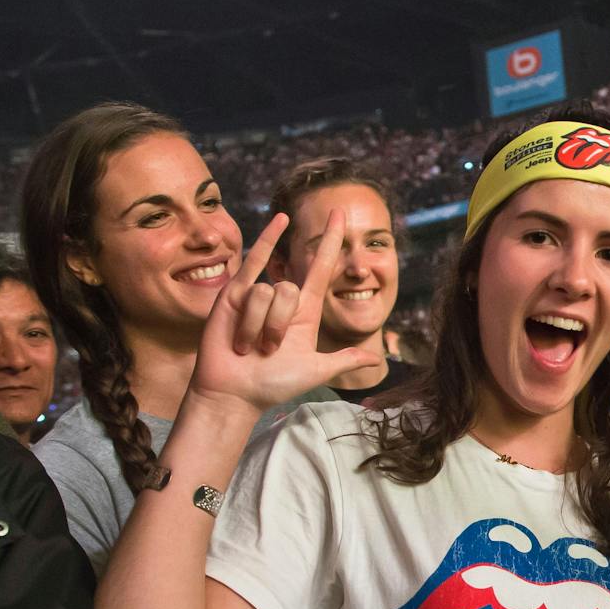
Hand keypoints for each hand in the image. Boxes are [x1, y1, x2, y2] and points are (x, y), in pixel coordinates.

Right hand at [188, 210, 377, 412]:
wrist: (234, 394)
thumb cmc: (273, 385)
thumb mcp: (315, 371)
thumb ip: (344, 361)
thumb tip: (376, 360)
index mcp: (305, 314)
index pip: (322, 269)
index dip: (332, 242)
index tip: (342, 214)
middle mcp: (283, 301)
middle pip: (290, 290)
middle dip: (278, 324)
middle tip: (268, 350)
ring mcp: (257, 296)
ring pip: (266, 291)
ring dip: (257, 325)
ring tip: (247, 346)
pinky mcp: (233, 295)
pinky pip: (252, 263)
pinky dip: (266, 240)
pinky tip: (280, 220)